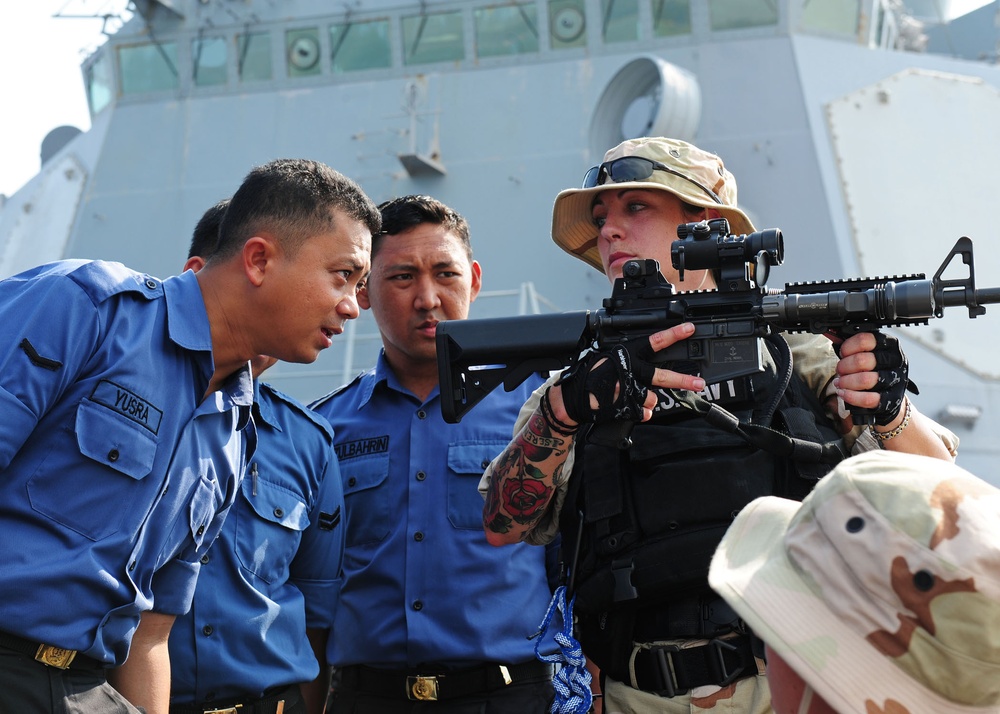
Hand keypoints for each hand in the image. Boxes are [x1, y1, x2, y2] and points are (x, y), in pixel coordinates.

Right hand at [556, 323, 704, 424]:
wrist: (573, 398)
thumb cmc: (590, 374)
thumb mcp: (609, 357)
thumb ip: (630, 358)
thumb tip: (649, 354)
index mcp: (627, 354)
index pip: (654, 341)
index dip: (674, 334)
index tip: (689, 329)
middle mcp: (630, 371)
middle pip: (662, 376)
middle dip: (683, 380)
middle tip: (698, 383)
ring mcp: (628, 391)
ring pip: (652, 398)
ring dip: (647, 401)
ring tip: (635, 398)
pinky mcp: (625, 408)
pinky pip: (644, 413)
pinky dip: (640, 412)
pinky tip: (629, 408)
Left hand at [832, 331, 909, 425]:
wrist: (888, 393)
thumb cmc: (873, 369)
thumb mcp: (864, 352)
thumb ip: (850, 344)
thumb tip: (829, 333)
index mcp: (888, 344)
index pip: (865, 339)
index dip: (848, 347)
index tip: (842, 353)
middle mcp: (895, 360)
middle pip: (862, 360)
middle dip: (844, 367)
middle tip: (840, 370)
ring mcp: (895, 380)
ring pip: (865, 380)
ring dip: (846, 382)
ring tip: (840, 382)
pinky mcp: (891, 399)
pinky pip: (868, 398)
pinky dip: (851, 396)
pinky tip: (843, 393)